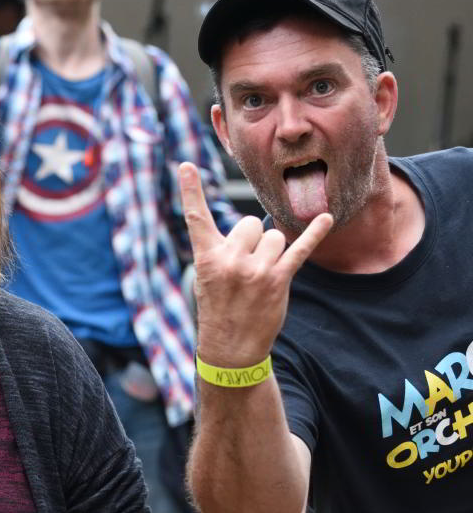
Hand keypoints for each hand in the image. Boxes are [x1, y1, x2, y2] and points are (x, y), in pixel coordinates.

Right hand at [179, 162, 332, 365]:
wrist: (230, 348)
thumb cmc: (218, 309)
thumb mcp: (207, 278)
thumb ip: (222, 250)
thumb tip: (252, 228)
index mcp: (207, 257)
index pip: (196, 217)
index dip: (190, 190)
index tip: (186, 165)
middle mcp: (230, 260)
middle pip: (248, 223)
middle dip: (251, 240)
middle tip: (244, 268)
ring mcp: (255, 270)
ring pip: (273, 236)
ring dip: (272, 252)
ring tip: (260, 277)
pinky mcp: (278, 279)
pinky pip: (300, 248)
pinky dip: (315, 233)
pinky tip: (326, 218)